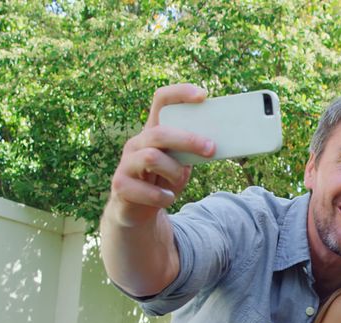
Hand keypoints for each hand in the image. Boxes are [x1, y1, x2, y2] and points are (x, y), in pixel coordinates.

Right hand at [108, 84, 215, 226]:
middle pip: (160, 132)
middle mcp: (137, 143)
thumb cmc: (163, 181)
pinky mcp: (121, 185)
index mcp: (153, 132)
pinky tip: (168, 198)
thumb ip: (194, 151)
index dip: (180, 94)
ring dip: (174, 171)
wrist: (137, 211)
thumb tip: (220, 143)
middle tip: (211, 149)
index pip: (161, 101)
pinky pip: (147, 190)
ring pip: (151, 158)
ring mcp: (126, 163)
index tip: (203, 95)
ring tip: (179, 181)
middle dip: (188, 140)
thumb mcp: (181, 163)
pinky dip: (163, 196)